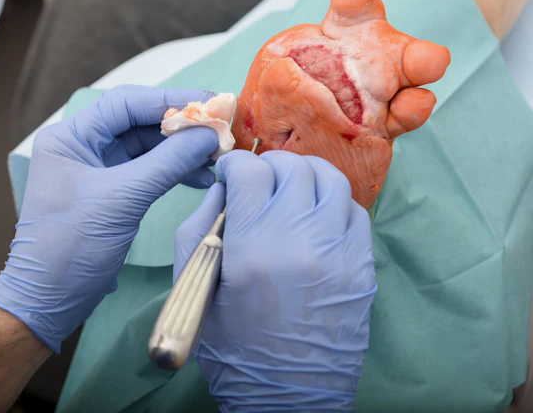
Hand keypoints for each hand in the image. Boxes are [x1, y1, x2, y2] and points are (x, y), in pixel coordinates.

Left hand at [0, 85, 217, 352]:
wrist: (49, 300)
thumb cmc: (73, 246)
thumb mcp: (122, 200)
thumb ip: (167, 163)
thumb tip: (209, 134)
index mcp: (70, 137)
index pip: (125, 104)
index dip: (170, 100)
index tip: (211, 103)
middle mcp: (82, 146)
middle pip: (138, 121)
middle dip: (181, 125)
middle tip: (222, 128)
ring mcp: (96, 169)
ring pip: (147, 146)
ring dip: (181, 149)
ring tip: (217, 156)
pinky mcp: (110, 192)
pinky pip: (148, 170)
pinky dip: (174, 171)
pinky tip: (201, 176)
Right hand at [175, 151, 376, 411]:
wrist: (288, 395)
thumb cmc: (231, 345)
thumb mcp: (194, 281)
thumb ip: (201, 224)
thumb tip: (226, 187)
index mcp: (252, 246)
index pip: (250, 171)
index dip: (234, 165)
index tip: (230, 176)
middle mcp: (300, 239)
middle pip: (292, 167)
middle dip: (268, 166)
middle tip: (257, 183)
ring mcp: (339, 250)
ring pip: (329, 179)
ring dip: (304, 176)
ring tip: (289, 191)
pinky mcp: (362, 264)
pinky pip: (353, 210)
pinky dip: (330, 202)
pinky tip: (314, 218)